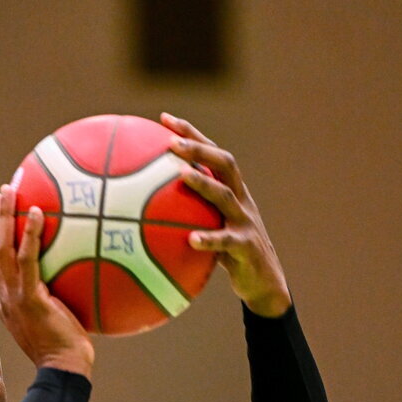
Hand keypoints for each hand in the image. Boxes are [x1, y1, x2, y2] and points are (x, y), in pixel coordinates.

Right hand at [0, 184, 93, 378]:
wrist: (64, 371)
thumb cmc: (70, 352)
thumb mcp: (60, 321)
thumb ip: (61, 300)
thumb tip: (84, 279)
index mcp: (9, 301)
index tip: (1, 214)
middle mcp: (5, 296)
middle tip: (0, 193)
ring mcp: (14, 298)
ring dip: (2, 217)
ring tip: (8, 191)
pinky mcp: (29, 299)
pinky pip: (27, 260)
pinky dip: (30, 234)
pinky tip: (38, 212)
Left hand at [162, 112, 292, 317]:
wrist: (264, 283)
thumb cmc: (229, 256)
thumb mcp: (209, 230)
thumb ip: (185, 217)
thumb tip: (137, 215)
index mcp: (231, 191)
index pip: (211, 153)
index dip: (191, 134)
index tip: (163, 119)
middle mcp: (240, 199)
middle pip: (223, 162)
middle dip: (198, 148)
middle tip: (171, 142)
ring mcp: (245, 221)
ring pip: (225, 195)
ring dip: (203, 183)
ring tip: (180, 174)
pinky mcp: (247, 246)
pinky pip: (226, 241)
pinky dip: (208, 239)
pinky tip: (189, 240)